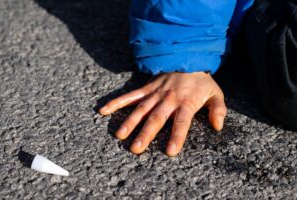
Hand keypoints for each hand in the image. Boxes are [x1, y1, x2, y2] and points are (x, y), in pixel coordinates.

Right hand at [99, 72, 226, 155]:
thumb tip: (218, 127)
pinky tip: (104, 110)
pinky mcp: (146, 88)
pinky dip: (117, 102)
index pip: (181, 122)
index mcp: (186, 103)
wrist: (188, 59)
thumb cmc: (201, 81)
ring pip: (140, 109)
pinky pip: (130, 95)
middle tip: (135, 149)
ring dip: (129, 122)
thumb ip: (218, 110)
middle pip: (156, 118)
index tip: (169, 152)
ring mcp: (155, 93)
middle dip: (146, 134)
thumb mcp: (216, 94)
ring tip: (120, 135)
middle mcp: (168, 99)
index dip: (176, 136)